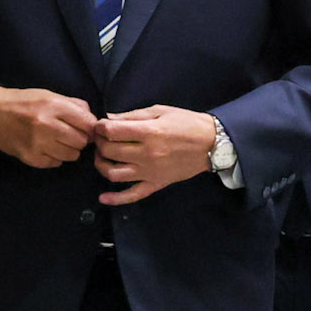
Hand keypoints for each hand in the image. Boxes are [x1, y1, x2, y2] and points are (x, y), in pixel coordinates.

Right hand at [0, 87, 95, 167]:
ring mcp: (38, 144)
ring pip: (71, 155)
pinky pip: (56, 163)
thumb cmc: (22, 102)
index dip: (90, 126)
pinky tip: (47, 147)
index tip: (86, 127)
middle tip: (71, 134)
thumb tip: (93, 120)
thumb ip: (73, 105)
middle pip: (82, 141)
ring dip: (69, 149)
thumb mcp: (48, 95)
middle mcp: (47, 125)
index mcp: (53, 106)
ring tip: (59, 141)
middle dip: (81, 139)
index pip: (87, 123)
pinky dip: (55, 157)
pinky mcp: (30, 157)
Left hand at [93, 105, 218, 204]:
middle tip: (101, 138)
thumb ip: (133, 115)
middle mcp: (147, 154)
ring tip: (102, 157)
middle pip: (109, 151)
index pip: (111, 131)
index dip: (100, 127)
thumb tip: (108, 118)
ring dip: (101, 165)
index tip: (101, 125)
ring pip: (114, 174)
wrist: (211, 144)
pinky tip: (103, 197)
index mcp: (149, 132)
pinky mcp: (156, 184)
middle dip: (99, 143)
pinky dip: (116, 198)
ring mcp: (150, 172)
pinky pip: (133, 195)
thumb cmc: (187, 123)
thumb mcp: (160, 111)